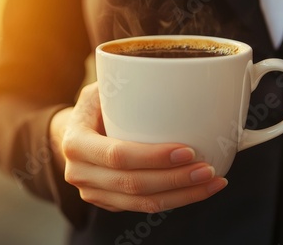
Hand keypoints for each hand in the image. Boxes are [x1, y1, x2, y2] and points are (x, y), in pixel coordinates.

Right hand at [50, 82, 227, 212]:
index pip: (118, 156)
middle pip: (133, 185)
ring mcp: (92, 193)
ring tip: (212, 183)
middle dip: (176, 180)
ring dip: (182, 196)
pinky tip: (197, 190)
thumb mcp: (100, 89)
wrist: (71, 135)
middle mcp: (79, 173)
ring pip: (142, 204)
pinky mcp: (107, 203)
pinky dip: (173, 200)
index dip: (154, 157)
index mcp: (76, 143)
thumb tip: (174, 75)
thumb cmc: (93, 108)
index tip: (189, 151)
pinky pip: (143, 207)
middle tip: (208, 170)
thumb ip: (125, 84)